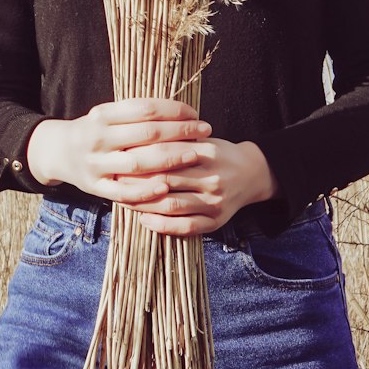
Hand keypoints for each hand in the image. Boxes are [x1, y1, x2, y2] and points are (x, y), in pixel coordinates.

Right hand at [25, 98, 212, 204]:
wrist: (56, 152)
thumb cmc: (94, 131)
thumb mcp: (107, 115)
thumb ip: (135, 114)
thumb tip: (179, 111)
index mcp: (102, 115)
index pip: (145, 109)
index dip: (174, 111)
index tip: (195, 114)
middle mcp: (98, 138)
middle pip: (146, 134)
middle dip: (180, 132)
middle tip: (205, 131)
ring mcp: (96, 164)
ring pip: (138, 162)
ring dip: (170, 159)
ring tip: (195, 154)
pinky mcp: (95, 188)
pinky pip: (123, 192)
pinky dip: (145, 191)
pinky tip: (166, 187)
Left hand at [130, 138, 279, 236]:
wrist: (253, 173)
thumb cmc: (219, 154)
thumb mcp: (202, 141)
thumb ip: (174, 142)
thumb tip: (134, 144)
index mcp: (207, 153)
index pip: (165, 155)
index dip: (139, 158)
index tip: (120, 158)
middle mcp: (212, 179)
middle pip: (165, 181)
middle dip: (136, 182)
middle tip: (114, 180)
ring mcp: (215, 202)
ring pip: (171, 206)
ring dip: (143, 205)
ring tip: (124, 200)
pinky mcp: (216, 221)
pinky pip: (185, 227)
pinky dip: (161, 226)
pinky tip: (144, 220)